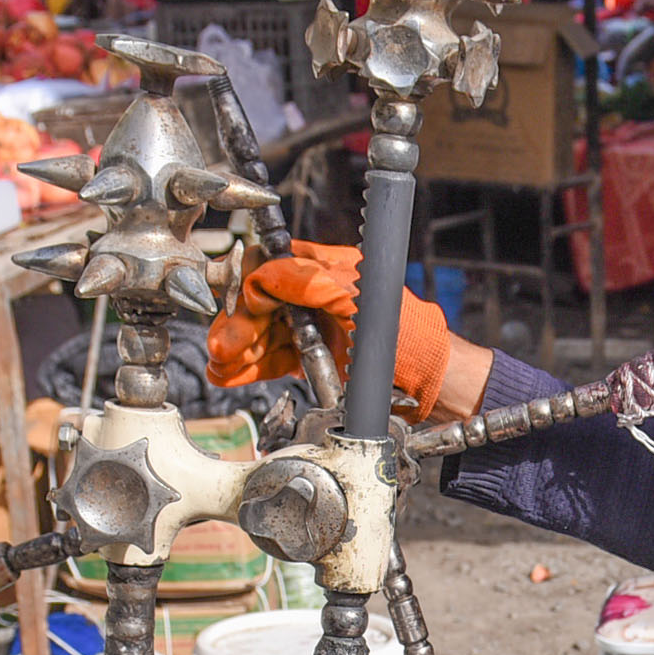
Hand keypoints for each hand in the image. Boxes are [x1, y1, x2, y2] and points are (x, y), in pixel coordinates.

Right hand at [206, 238, 475, 412]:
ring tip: (220, 363)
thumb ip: (313, 284)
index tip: (243, 306)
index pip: (275, 267)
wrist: (433, 386)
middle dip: (239, 323)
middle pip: (262, 303)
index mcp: (329, 271)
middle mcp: (318, 297)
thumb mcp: (361, 303)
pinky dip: (251, 366)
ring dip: (239, 348)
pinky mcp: (313, 359)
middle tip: (224, 344)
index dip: (252, 286)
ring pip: (264, 333)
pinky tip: (228, 372)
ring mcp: (315, 328)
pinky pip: (274, 358)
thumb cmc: (412, 339)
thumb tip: (266, 274)